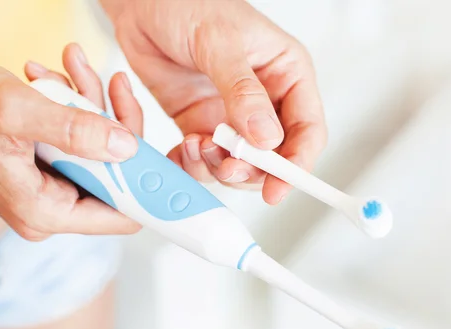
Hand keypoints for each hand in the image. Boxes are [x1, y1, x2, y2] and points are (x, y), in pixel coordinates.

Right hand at [0, 43, 141, 239]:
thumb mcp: (16, 115)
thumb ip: (72, 130)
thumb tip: (125, 147)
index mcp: (47, 211)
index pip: (124, 216)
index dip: (150, 190)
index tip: (171, 163)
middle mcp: (53, 206)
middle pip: (118, 174)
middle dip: (118, 125)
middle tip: (112, 85)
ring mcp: (52, 188)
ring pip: (102, 150)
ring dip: (94, 106)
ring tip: (74, 70)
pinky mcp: (50, 168)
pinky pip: (82, 140)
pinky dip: (77, 108)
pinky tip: (61, 80)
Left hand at [101, 0, 326, 203]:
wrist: (142, 2)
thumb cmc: (187, 3)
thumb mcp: (220, 41)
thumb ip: (244, 91)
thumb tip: (266, 138)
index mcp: (287, 74)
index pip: (307, 130)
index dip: (297, 164)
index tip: (277, 188)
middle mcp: (265, 100)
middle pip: (275, 157)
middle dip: (253, 171)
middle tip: (228, 168)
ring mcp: (234, 116)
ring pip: (241, 164)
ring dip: (220, 167)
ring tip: (198, 145)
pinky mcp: (203, 124)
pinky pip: (207, 159)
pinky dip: (195, 164)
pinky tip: (183, 147)